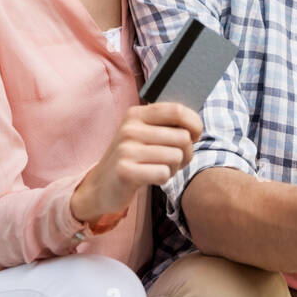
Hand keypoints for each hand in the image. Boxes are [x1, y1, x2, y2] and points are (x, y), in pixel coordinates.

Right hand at [71, 102, 202, 223]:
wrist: (100, 186)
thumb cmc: (132, 158)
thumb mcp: (144, 134)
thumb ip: (168, 125)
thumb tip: (197, 127)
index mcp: (137, 114)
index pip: (177, 110)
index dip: (195, 124)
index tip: (195, 136)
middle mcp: (130, 129)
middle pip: (182, 137)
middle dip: (185, 153)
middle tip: (173, 160)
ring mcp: (126, 150)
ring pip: (176, 156)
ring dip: (174, 168)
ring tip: (159, 168)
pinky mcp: (125, 171)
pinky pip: (164, 173)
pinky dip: (163, 178)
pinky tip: (150, 178)